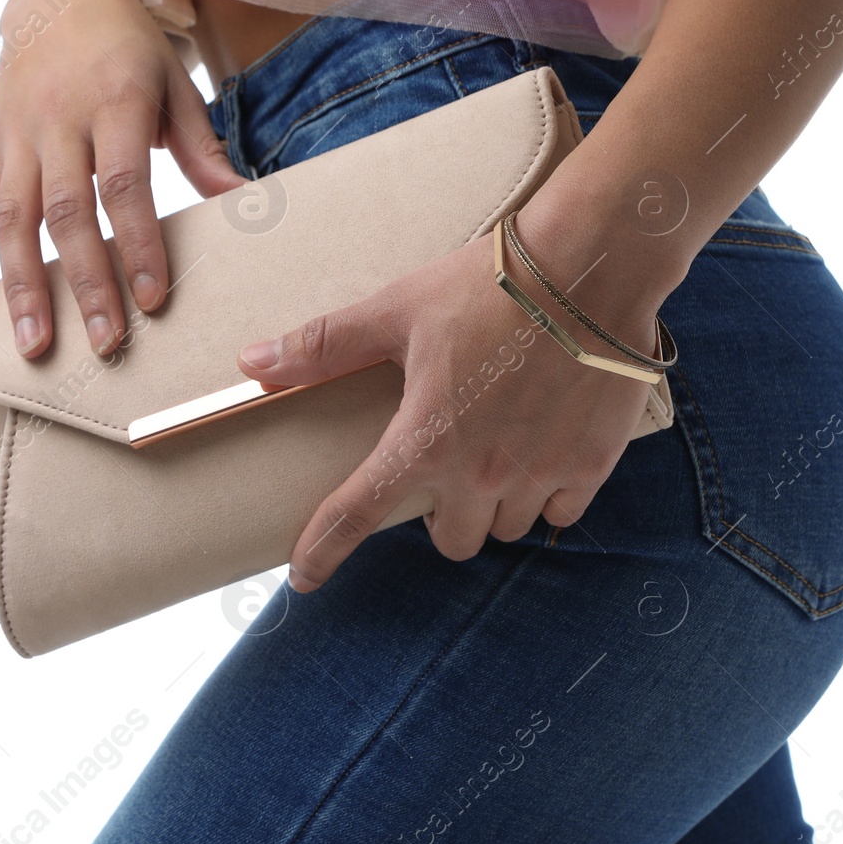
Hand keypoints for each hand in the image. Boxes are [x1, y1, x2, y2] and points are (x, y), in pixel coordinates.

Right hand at [0, 0, 245, 357]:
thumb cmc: (132, 48)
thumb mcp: (175, 84)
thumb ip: (202, 147)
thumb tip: (244, 201)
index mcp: (113, 102)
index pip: (124, 184)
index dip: (136, 242)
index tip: (154, 297)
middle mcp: (56, 120)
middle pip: (66, 212)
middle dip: (85, 282)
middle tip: (104, 342)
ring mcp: (15, 135)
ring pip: (11, 219)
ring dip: (21, 286)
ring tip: (34, 344)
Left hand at [236, 228, 659, 590]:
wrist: (589, 266)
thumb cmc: (488, 284)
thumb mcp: (398, 309)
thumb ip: (325, 345)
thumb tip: (251, 361)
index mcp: (424, 439)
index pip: (356, 515)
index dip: (322, 552)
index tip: (306, 577)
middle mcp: (480, 473)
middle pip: (451, 541)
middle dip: (442, 515)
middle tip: (447, 469)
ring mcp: (540, 474)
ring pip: (506, 530)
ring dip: (494, 507)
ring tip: (498, 457)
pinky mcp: (591, 465)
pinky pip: (560, 513)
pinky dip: (547, 497)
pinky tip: (544, 456)